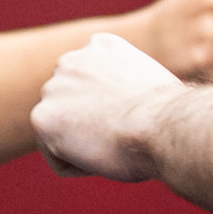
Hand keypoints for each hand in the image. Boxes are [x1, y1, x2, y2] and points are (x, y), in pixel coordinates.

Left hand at [33, 31, 184, 181]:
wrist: (163, 125)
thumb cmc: (170, 117)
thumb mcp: (150, 86)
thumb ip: (126, 88)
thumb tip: (125, 107)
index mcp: (100, 46)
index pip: (94, 88)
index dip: (118, 113)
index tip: (137, 117)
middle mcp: (71, 60)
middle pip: (75, 111)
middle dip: (96, 127)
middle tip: (125, 133)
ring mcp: (52, 87)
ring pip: (67, 136)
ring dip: (89, 147)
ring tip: (116, 141)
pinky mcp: (42, 118)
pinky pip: (60, 161)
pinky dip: (82, 167)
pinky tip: (104, 153)